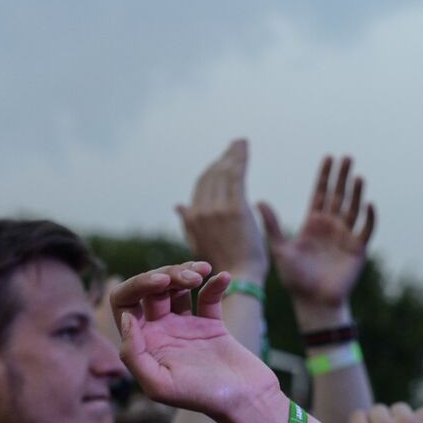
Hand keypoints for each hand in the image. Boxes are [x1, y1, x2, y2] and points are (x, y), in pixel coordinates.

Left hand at [111, 263, 280, 422]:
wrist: (246, 400)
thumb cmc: (202, 397)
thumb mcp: (159, 385)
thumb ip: (133, 354)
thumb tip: (126, 318)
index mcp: (143, 344)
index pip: (124, 304)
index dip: (137, 285)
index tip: (163, 283)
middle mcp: (160, 333)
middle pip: (150, 289)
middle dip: (166, 274)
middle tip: (189, 278)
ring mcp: (185, 327)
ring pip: (175, 287)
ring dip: (185, 273)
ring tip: (202, 273)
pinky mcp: (211, 324)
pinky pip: (207, 295)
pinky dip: (214, 283)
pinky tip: (224, 277)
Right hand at [175, 139, 267, 282]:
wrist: (239, 279)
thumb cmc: (225, 266)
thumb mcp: (200, 244)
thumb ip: (189, 222)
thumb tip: (178, 205)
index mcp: (192, 219)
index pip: (201, 186)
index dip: (212, 170)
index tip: (224, 159)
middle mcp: (200, 212)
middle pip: (211, 176)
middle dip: (223, 159)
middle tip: (235, 146)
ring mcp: (216, 210)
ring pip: (223, 173)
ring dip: (232, 155)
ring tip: (241, 143)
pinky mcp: (234, 208)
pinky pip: (235, 175)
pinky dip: (239, 158)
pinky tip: (244, 146)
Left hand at [259, 156, 374, 322]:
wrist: (312, 302)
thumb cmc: (296, 279)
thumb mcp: (280, 249)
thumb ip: (272, 226)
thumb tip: (258, 200)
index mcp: (313, 224)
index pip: (321, 194)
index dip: (325, 176)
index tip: (329, 158)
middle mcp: (331, 226)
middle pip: (339, 196)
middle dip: (342, 177)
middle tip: (346, 157)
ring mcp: (346, 236)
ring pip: (353, 209)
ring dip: (356, 193)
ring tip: (357, 175)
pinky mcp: (358, 249)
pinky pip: (366, 229)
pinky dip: (369, 217)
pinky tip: (368, 203)